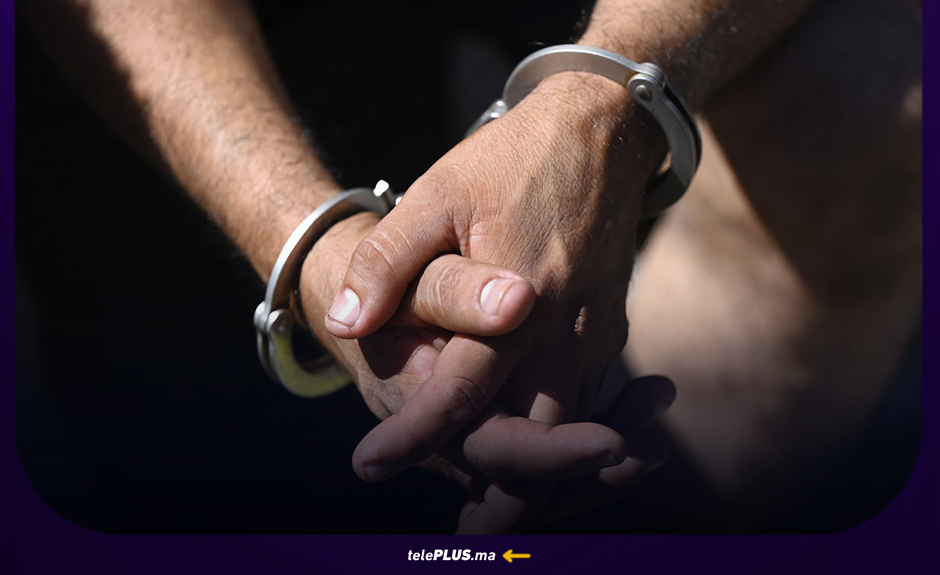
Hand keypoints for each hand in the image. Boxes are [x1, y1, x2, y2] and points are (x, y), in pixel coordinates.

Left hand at [325, 72, 666, 485]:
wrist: (602, 130)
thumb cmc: (509, 159)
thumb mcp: (436, 193)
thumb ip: (390, 262)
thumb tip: (347, 324)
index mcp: (516, 302)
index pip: (459, 393)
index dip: (411, 436)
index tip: (366, 465)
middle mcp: (562, 332)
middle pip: (534, 439)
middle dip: (499, 495)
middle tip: (460, 534)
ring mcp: (593, 333)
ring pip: (568, 429)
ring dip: (534, 476)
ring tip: (489, 514)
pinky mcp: (607, 328)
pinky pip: (585, 399)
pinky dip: (560, 438)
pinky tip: (537, 453)